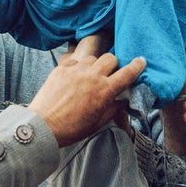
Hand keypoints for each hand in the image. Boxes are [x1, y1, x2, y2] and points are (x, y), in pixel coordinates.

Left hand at [29, 34, 145, 146]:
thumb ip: (114, 108)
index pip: (127, 73)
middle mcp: (92, 76)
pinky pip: (75, 60)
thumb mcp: (98, 122)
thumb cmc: (72, 128)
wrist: (44, 126)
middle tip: (109, 74)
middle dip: (113, 65)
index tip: (141, 61)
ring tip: (88, 77)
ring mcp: (76, 70)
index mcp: (105, 91)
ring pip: (93, 58)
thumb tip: (123, 101)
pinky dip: (78, 67)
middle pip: (111, 58)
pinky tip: (74, 78)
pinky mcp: (62, 68)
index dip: (136, 66)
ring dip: (94, 65)